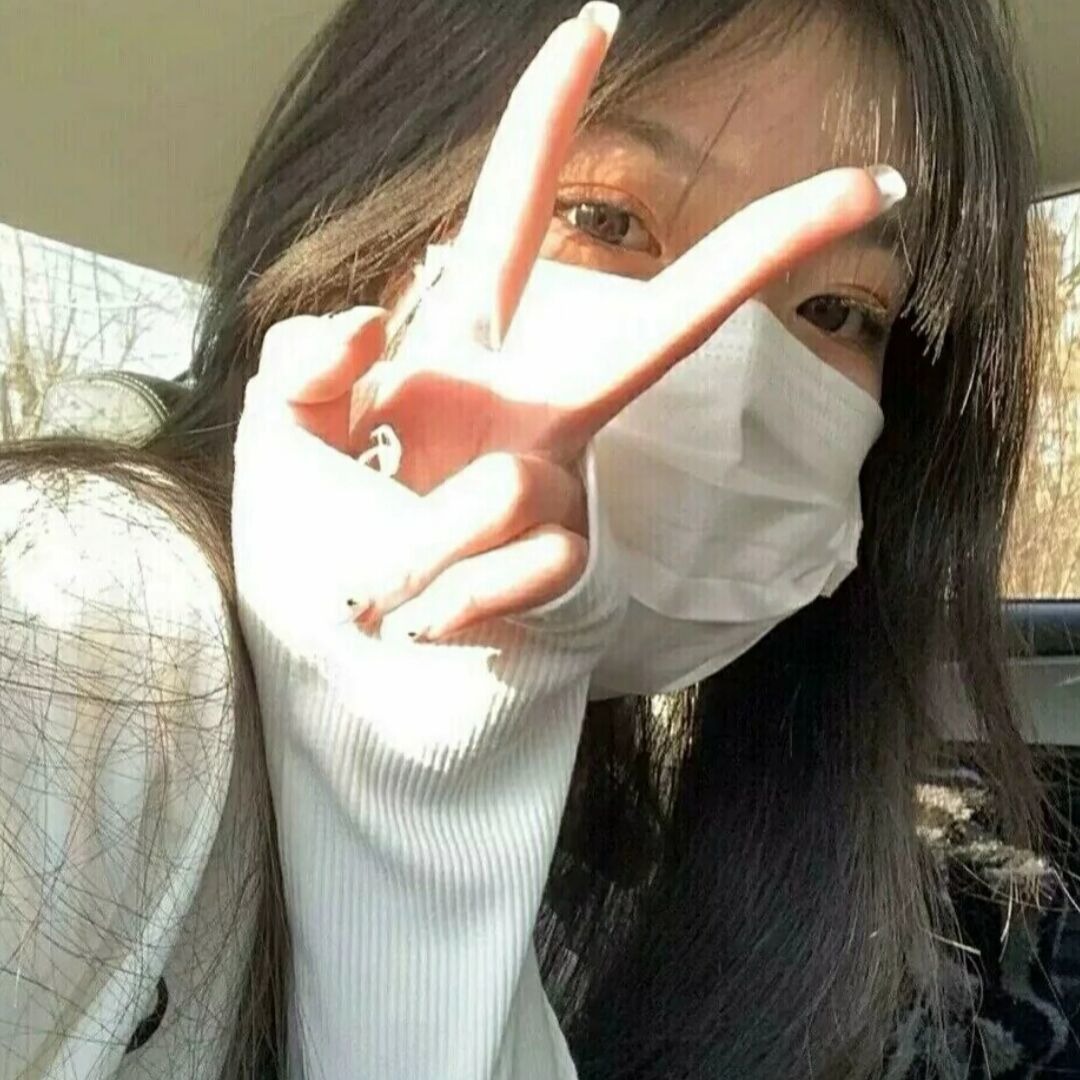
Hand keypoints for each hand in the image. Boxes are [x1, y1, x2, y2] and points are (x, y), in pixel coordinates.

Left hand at [252, 1, 902, 641]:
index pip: (512, 217)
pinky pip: (507, 575)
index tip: (594, 26)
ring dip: (403, 547)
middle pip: (667, 323)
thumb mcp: (285, 428)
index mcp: (466, 349)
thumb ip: (304, 354)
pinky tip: (420, 618)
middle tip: (869, 189)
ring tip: (372, 586)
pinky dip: (437, 604)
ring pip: (498, 495)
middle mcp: (538, 406)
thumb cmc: (320, 518)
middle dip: (763, 252)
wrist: (344, 645)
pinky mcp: (574, 566)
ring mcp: (564, 486)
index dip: (546, 125)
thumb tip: (379, 308)